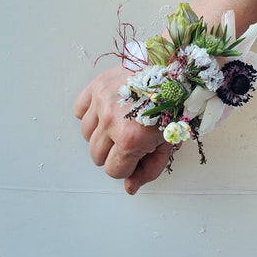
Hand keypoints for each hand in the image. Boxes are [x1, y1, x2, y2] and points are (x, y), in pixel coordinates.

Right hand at [74, 66, 172, 193]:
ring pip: (86, 135)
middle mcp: (111, 121)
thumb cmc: (176, 105)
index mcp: (131, 139)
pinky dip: (90, 114)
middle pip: (97, 156)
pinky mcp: (97, 86)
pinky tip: (108, 111)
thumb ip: (149, 169)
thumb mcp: (169, 143)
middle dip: (114, 152)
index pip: (113, 170)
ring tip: (121, 123)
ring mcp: (102, 102)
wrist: (176, 69)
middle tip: (131, 138)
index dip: (127, 166)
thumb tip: (129, 188)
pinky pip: (80, 111)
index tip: (137, 154)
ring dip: (101, 134)